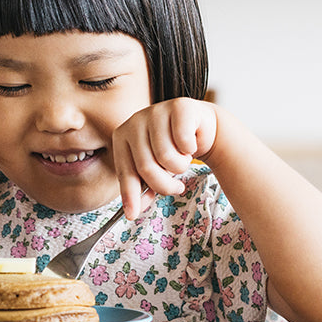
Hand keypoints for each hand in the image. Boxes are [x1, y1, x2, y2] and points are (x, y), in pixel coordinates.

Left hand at [110, 97, 217, 216]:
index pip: (125, 171)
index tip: (132, 215)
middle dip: (165, 185)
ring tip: (182, 158)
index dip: (130, 195)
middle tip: (176, 187)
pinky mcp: (179, 107)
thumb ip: (143, 189)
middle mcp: (135, 120)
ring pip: (166, 156)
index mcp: (122, 136)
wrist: (200, 128)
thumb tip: (132, 212)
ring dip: (180, 166)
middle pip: (146, 167)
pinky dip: (191, 150)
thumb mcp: (155, 170)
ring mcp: (156, 111)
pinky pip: (183, 142)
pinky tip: (191, 143)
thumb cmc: (172, 149)